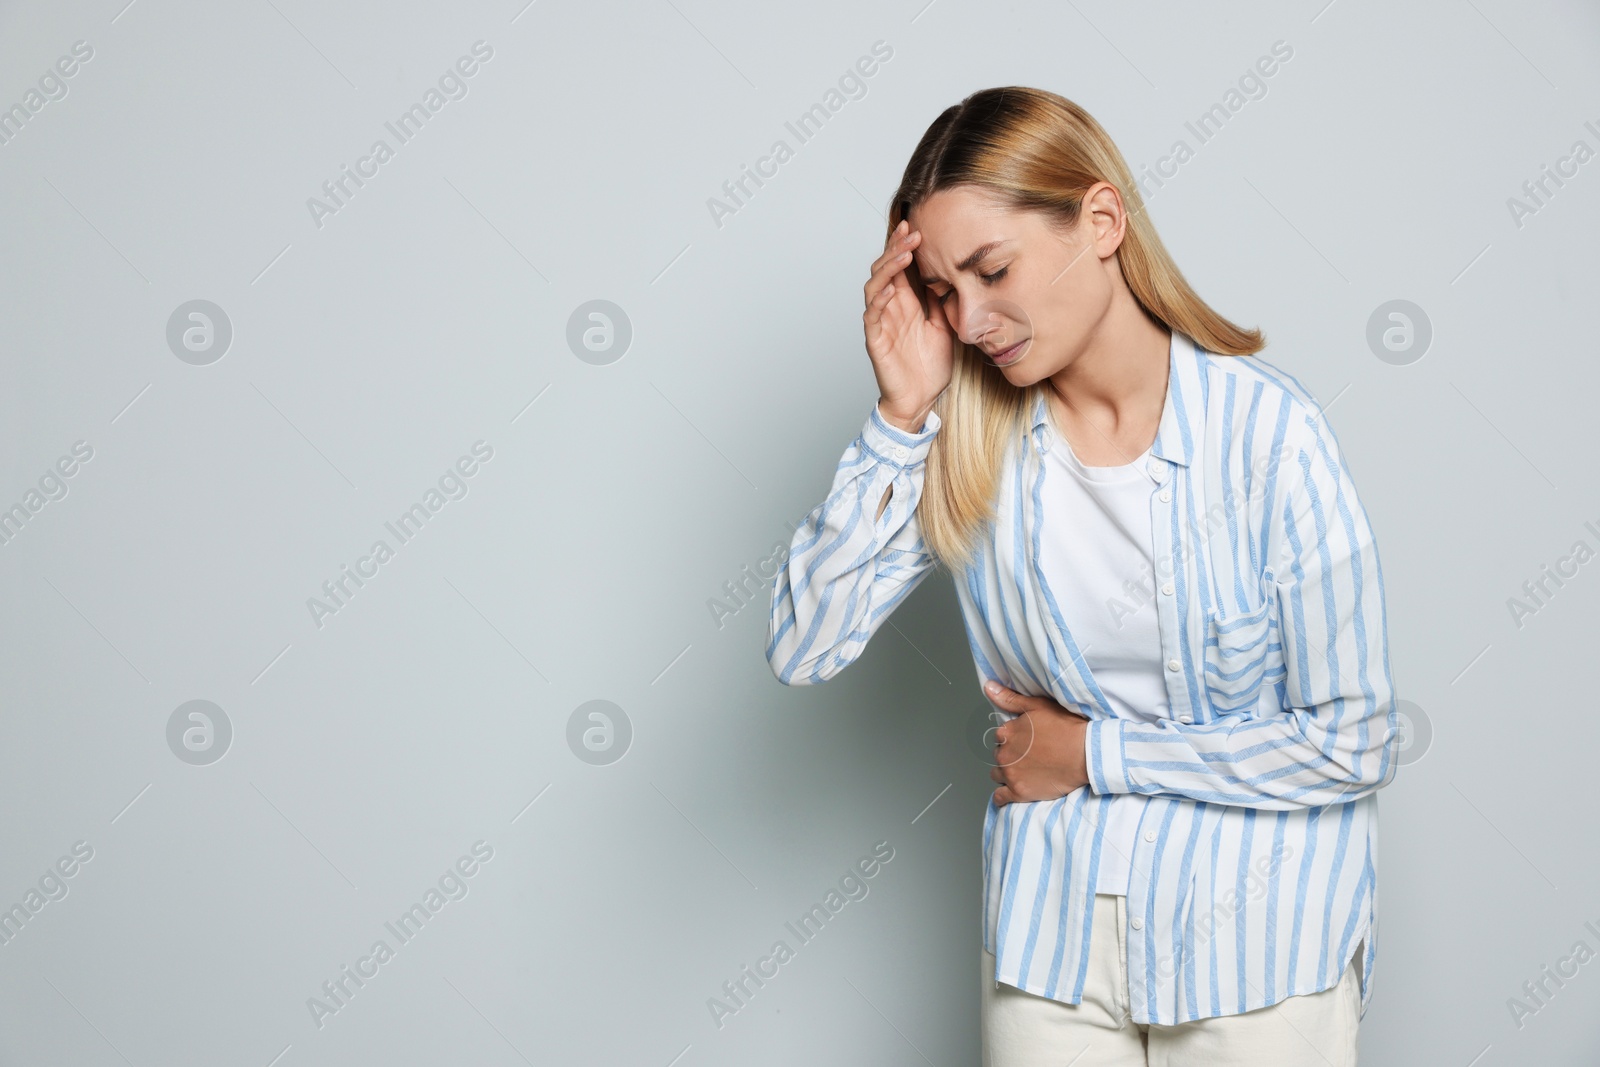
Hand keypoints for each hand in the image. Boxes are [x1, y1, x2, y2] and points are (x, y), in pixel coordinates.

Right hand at [863, 218, 953, 431]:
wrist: (921, 399)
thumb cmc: (930, 367)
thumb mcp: (945, 326)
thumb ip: (943, 301)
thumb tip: (952, 275)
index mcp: (907, 303)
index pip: (902, 267)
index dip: (905, 245)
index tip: (917, 225)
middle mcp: (891, 308)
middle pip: (886, 269)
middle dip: (897, 248)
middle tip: (913, 231)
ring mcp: (882, 323)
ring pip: (875, 286)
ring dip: (888, 267)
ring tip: (904, 253)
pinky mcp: (876, 340)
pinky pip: (872, 315)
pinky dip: (878, 299)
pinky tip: (889, 286)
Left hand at [984, 680, 1091, 805]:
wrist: (1085, 754)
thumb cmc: (1066, 728)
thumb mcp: (1038, 705)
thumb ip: (1009, 698)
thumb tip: (988, 687)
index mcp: (1006, 732)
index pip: (1000, 736)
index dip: (1014, 738)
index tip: (1026, 741)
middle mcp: (1004, 754)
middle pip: (999, 755)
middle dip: (1010, 755)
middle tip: (1029, 756)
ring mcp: (1010, 774)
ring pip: (997, 775)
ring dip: (1007, 773)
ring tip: (1025, 771)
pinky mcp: (1019, 792)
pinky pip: (1000, 797)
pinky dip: (1003, 795)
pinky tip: (1012, 791)